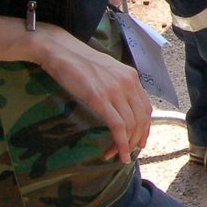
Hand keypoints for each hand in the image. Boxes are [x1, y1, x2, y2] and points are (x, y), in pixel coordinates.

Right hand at [31, 27, 151, 161]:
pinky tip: (118, 153)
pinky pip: (118, 126)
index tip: (138, 141)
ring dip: (125, 144)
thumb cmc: (79, 61)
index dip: (144, 128)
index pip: (146, 108)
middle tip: (126, 152)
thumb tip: (119, 106)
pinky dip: (120, 143)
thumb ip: (117, 86)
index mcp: (132, 77)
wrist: (61, 50)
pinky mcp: (100, 98)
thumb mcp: (106, 72)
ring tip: (115, 155)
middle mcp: (129, 83)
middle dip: (135, 140)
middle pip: (141, 119)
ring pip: (131, 125)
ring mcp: (116, 90)